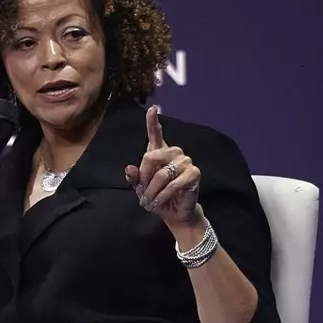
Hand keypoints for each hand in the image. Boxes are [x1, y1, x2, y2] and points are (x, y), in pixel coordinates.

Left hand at [125, 106, 202, 229]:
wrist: (174, 213)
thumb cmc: (157, 197)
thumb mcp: (141, 188)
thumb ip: (135, 178)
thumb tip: (129, 168)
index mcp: (159, 152)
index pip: (155, 134)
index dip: (153, 122)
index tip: (152, 109)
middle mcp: (173, 153)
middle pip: (151, 156)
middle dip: (144, 177)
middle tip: (142, 193)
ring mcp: (185, 161)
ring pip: (162, 173)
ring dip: (153, 190)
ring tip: (150, 201)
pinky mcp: (194, 173)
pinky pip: (174, 183)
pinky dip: (163, 195)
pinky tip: (160, 202)